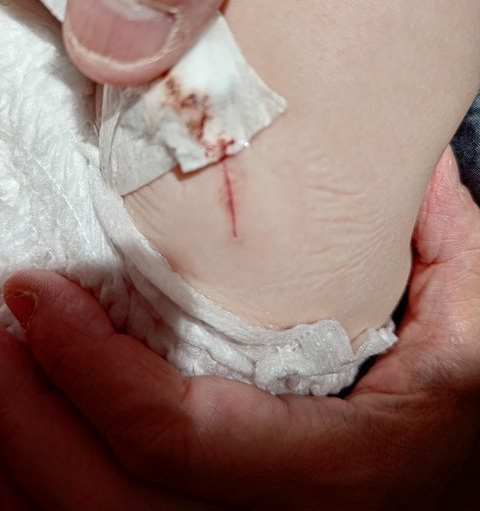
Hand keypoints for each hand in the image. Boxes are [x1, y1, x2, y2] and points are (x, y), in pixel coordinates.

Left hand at [1, 145, 478, 510]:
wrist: (473, 484)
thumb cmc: (473, 409)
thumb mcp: (473, 322)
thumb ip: (438, 241)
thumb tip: (405, 161)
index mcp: (335, 471)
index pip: (176, 434)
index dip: (90, 369)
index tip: (36, 291)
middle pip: (107, 499)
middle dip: (27, 414)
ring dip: (24, 454)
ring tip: (0, 365)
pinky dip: (48, 492)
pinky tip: (26, 441)